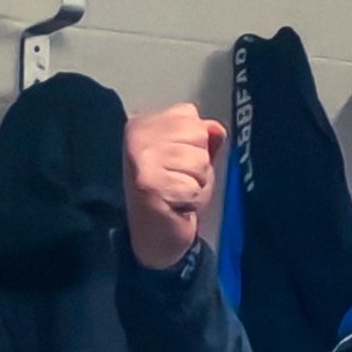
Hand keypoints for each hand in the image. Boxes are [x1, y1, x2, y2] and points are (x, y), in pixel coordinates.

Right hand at [120, 103, 222, 269]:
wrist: (151, 236)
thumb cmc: (172, 194)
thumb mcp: (191, 159)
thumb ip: (202, 139)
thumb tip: (215, 128)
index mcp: (144, 123)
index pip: (190, 115)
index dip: (196, 143)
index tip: (177, 163)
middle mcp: (136, 135)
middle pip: (199, 135)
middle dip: (200, 164)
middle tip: (178, 180)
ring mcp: (139, 157)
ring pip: (200, 161)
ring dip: (197, 183)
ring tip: (178, 192)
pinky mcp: (148, 183)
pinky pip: (195, 185)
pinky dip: (193, 199)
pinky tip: (175, 205)